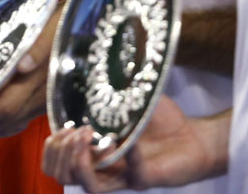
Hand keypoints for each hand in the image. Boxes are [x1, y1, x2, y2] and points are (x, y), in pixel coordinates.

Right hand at [41, 97, 222, 191]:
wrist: (195, 137)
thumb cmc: (162, 121)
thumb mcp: (131, 101)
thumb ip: (112, 92)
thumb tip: (94, 65)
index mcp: (95, 154)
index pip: (57, 164)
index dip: (52, 149)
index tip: (63, 126)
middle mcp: (105, 169)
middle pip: (65, 177)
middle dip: (62, 154)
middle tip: (77, 131)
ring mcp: (124, 177)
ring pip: (89, 186)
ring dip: (82, 161)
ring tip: (89, 135)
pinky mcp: (145, 180)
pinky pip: (132, 173)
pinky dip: (130, 153)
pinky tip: (133, 138)